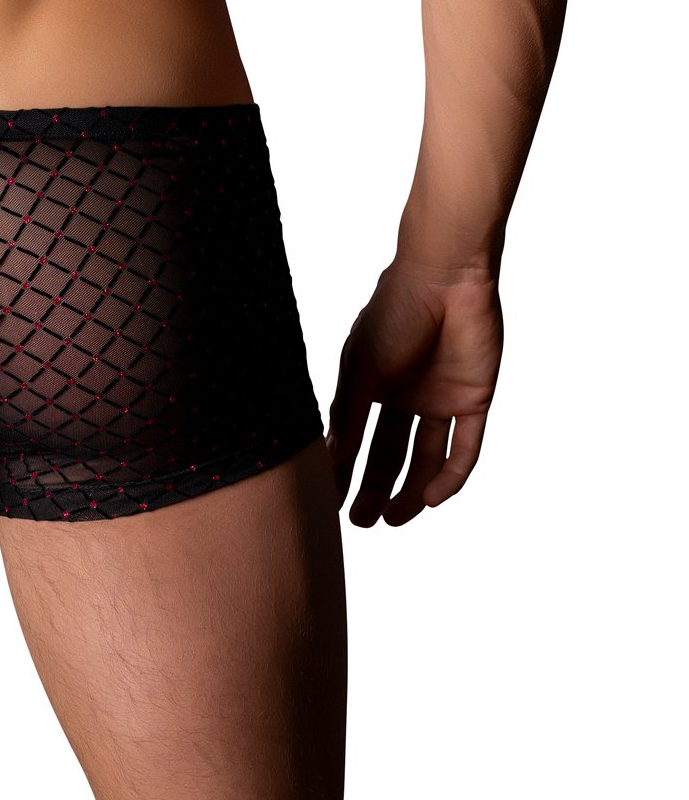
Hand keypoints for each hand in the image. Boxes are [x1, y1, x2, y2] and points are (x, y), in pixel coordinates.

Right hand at [326, 256, 502, 526]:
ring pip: (426, 459)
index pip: (357, 437)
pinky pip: (464, 449)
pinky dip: (450, 477)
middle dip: (374, 488)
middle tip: (360, 523)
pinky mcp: (472, 401)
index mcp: (373, 383)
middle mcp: (405, 395)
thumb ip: (349, 411)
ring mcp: (439, 399)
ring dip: (411, 491)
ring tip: (391, 519)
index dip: (343, 469)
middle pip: (390, 454)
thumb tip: (330, 457)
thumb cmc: (394, 311)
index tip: (327, 502)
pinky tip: (433, 498)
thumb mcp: (363, 365)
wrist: (444, 277)